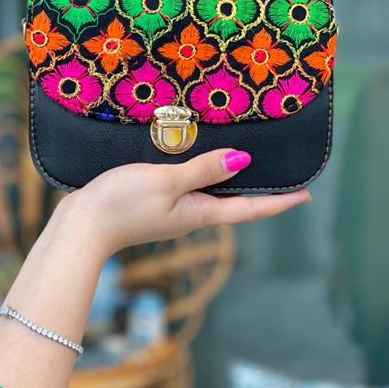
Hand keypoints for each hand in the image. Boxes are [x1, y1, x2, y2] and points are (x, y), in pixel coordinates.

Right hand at [50, 149, 310, 257]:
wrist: (82, 227)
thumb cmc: (123, 204)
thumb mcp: (167, 182)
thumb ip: (203, 170)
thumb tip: (243, 162)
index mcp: (200, 213)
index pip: (250, 208)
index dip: (279, 202)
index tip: (305, 195)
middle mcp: (192, 214)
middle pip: (235, 203)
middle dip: (259, 191)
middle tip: (281, 176)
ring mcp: (173, 211)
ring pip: (212, 194)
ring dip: (231, 181)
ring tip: (247, 163)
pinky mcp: (155, 203)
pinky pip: (189, 188)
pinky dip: (203, 174)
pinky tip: (199, 161)